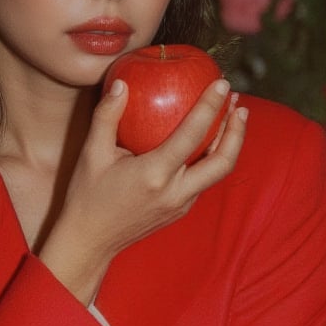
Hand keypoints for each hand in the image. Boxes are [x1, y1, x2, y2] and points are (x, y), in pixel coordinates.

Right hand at [39, 79, 246, 303]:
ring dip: (230, 143)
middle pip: (223, 160)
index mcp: (154, 175)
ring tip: (233, 116)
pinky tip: (209, 140)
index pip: (192, 134)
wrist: (90, 242)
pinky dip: (213, 157)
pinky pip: (204, 180)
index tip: (220, 83)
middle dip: (237, 130)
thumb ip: (107, 116)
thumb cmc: (86, 196)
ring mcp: (181, 204)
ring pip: (218, 172)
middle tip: (238, 102)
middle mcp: (175, 192)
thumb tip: (122, 83)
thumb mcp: (91, 154)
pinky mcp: (181, 211)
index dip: (210, 106)